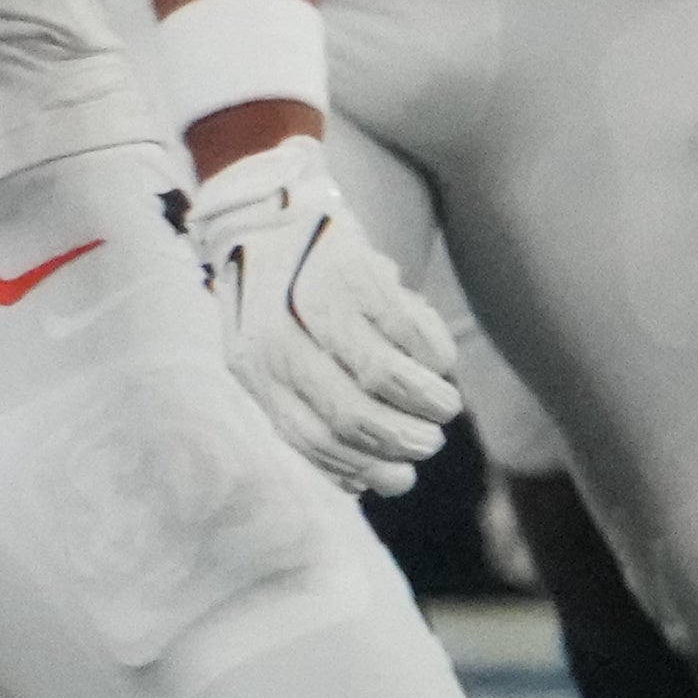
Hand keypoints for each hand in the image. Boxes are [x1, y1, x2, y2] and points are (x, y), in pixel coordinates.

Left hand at [185, 142, 461, 496]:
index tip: (399, 479)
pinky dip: (434, 353)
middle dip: (403, 440)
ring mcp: (313, 302)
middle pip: (351, 415)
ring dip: (428, 402)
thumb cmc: (280, 299)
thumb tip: (375, 484)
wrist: (269, 212)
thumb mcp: (274, 355)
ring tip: (444, 406)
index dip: (362, 467)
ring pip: (385, 377)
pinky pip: (408, 330)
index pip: (309, 437)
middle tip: (430, 442)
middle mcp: (276, 336)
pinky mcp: (354, 270)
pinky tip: (439, 359)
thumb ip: (313, 411)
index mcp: (252, 366)